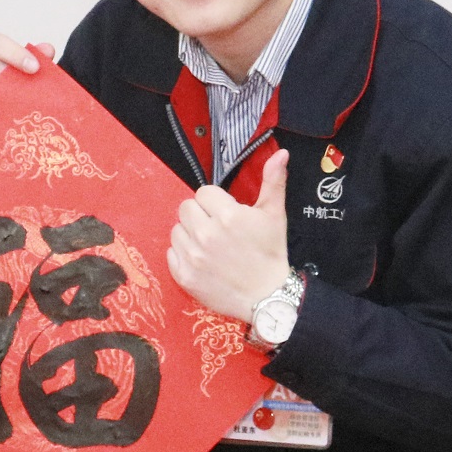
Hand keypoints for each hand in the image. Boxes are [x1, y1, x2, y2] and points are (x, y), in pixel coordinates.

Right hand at [0, 33, 51, 108]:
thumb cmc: (12, 73)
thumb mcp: (25, 61)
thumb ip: (38, 54)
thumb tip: (47, 50)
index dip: (15, 54)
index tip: (35, 67)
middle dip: (14, 82)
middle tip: (34, 92)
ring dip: (7, 101)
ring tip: (26, 106)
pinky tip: (13, 118)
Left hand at [168, 149, 291, 321]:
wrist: (267, 297)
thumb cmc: (271, 254)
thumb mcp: (275, 216)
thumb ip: (273, 182)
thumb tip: (281, 154)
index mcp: (228, 216)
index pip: (203, 193)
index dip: (215, 202)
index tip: (226, 214)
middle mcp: (207, 235)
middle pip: (186, 208)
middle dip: (201, 215)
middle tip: (217, 229)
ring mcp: (193, 257)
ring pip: (176, 229)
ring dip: (190, 234)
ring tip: (210, 245)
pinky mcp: (185, 276)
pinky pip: (171, 252)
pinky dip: (183, 254)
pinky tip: (202, 260)